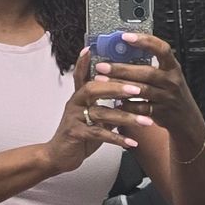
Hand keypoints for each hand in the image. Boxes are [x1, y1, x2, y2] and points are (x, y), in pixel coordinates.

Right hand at [47, 50, 139, 168]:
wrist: (60, 156)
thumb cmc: (79, 135)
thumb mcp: (93, 118)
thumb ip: (106, 107)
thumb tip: (127, 100)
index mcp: (80, 97)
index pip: (82, 74)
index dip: (85, 62)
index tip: (91, 48)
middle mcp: (75, 103)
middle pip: (94, 88)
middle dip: (117, 87)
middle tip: (137, 89)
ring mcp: (74, 118)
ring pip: (101, 113)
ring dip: (125, 117)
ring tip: (145, 121)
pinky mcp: (76, 134)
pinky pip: (99, 134)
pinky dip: (117, 138)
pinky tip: (131, 143)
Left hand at [73, 32, 204, 155]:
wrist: (186, 119)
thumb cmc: (170, 92)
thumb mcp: (166, 75)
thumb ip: (150, 64)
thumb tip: (121, 49)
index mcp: (172, 67)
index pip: (161, 49)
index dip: (144, 41)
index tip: (125, 36)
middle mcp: (172, 81)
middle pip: (146, 72)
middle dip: (122, 68)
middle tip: (102, 65)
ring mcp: (167, 97)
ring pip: (141, 90)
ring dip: (119, 85)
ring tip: (101, 80)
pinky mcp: (161, 112)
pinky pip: (141, 108)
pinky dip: (126, 104)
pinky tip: (113, 100)